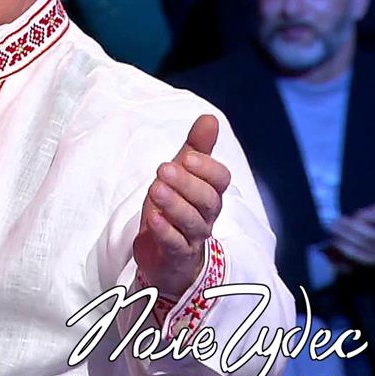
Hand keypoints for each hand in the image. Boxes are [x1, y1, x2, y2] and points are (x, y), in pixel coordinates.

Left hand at [133, 115, 231, 296]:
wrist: (168, 257)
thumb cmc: (176, 209)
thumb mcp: (182, 175)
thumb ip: (196, 149)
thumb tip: (209, 118)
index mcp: (210, 193)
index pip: (220, 180)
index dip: (207, 168)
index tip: (187, 156)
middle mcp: (206, 215)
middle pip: (207, 200)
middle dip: (187, 183)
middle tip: (164, 168)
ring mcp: (192, 237)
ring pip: (192, 222)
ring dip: (174, 204)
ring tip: (155, 189)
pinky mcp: (176, 255)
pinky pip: (175, 244)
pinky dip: (165, 231)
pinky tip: (154, 219)